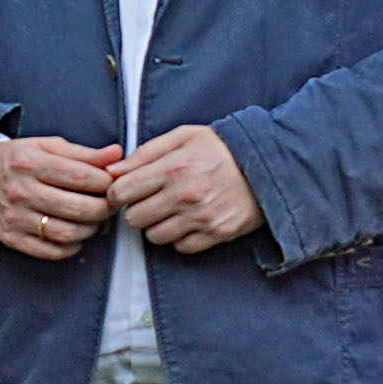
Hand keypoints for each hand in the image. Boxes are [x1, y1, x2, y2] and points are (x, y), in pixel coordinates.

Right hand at [0, 132, 119, 261]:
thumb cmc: (17, 160)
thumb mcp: (46, 146)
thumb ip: (83, 153)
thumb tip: (117, 155)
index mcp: (31, 162)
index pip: (82, 177)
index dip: (106, 183)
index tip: (111, 184)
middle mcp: (21, 191)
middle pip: (79, 208)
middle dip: (104, 209)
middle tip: (108, 205)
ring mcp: (15, 218)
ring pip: (68, 233)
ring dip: (91, 230)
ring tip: (94, 221)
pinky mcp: (11, 238)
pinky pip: (51, 251)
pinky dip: (71, 247)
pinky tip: (75, 235)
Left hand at [108, 125, 261, 255]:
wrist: (268, 164)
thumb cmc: (221, 147)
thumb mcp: (183, 136)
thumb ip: (146, 152)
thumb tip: (114, 171)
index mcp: (174, 168)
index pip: (122, 192)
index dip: (117, 192)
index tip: (124, 191)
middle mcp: (185, 196)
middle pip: (134, 218)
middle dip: (137, 209)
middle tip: (149, 199)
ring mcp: (202, 218)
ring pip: (154, 236)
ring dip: (157, 225)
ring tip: (170, 209)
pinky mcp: (217, 233)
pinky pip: (181, 247)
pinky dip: (181, 237)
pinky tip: (189, 220)